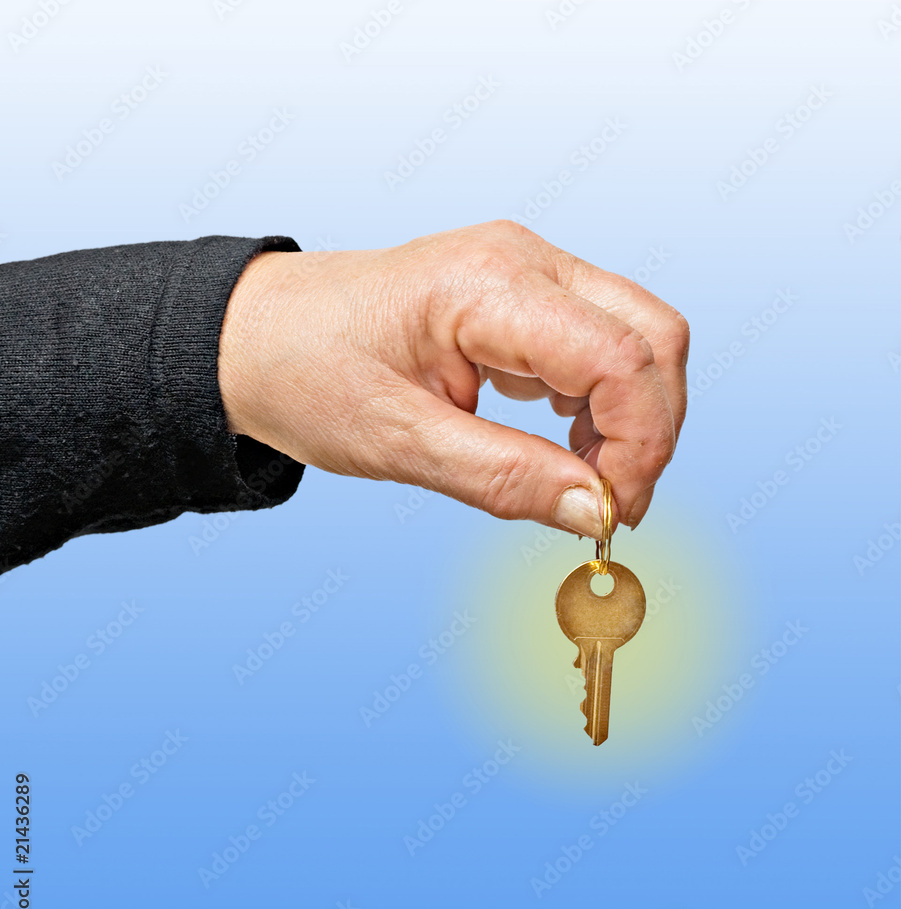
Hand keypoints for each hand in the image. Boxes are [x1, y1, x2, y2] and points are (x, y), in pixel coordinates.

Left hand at [218, 221, 688, 537]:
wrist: (258, 336)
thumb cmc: (309, 375)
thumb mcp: (400, 441)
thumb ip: (505, 478)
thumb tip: (597, 514)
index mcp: (489, 286)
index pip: (621, 357)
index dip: (639, 444)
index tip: (612, 514)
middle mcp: (523, 260)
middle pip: (654, 335)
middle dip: (652, 429)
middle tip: (614, 505)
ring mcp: (526, 271)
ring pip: (638, 337)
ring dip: (632, 418)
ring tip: (583, 480)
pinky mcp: (522, 295)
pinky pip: (600, 342)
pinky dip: (604, 403)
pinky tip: (565, 444)